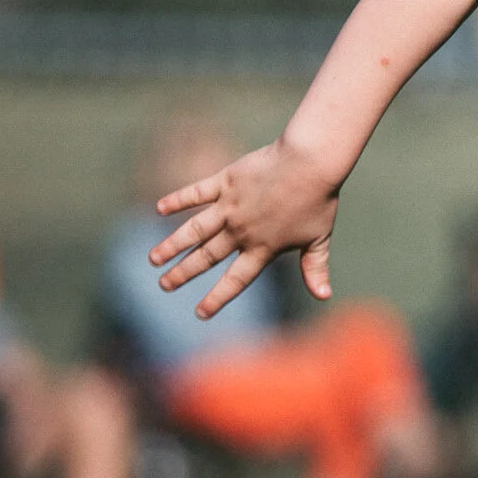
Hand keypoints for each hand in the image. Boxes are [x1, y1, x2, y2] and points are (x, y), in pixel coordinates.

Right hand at [148, 138, 341, 318]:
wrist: (310, 163)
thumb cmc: (319, 201)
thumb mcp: (320, 239)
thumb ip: (315, 268)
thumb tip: (324, 296)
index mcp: (263, 248)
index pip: (236, 280)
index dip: (218, 297)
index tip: (200, 313)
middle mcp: (241, 231)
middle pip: (207, 257)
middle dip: (183, 274)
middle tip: (163, 286)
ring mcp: (230, 206)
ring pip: (194, 230)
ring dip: (172, 245)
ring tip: (153, 259)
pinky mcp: (226, 182)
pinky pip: (196, 193)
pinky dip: (177, 200)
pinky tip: (160, 209)